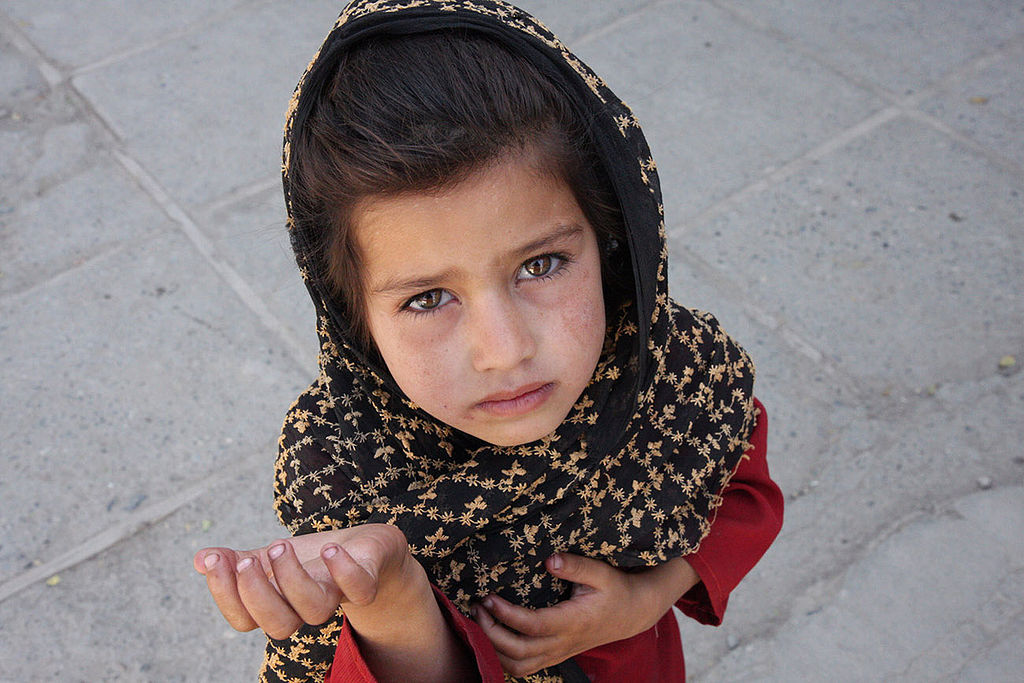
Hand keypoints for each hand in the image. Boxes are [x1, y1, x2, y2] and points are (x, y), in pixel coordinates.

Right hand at [193, 523, 412, 639]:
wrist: (370, 552)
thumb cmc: (316, 560)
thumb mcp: (272, 557)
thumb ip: (238, 561)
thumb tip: (198, 559)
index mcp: (279, 604)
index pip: (245, 618)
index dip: (225, 594)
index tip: (214, 559)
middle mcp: (305, 606)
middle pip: (278, 625)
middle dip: (257, 594)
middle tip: (248, 560)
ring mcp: (337, 595)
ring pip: (314, 610)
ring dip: (292, 580)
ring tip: (280, 547)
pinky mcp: (367, 579)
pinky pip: (359, 588)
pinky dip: (343, 572)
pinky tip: (330, 551)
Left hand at [470, 553, 697, 676]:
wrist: (632, 613)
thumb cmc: (615, 589)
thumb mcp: (601, 572)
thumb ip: (576, 566)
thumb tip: (550, 560)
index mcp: (573, 622)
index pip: (533, 626)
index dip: (507, 615)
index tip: (489, 598)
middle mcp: (563, 643)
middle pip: (519, 652)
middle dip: (491, 633)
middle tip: (478, 608)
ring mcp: (558, 653)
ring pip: (519, 666)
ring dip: (494, 648)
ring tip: (481, 621)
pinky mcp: (555, 655)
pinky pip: (525, 667)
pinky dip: (503, 657)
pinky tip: (493, 636)